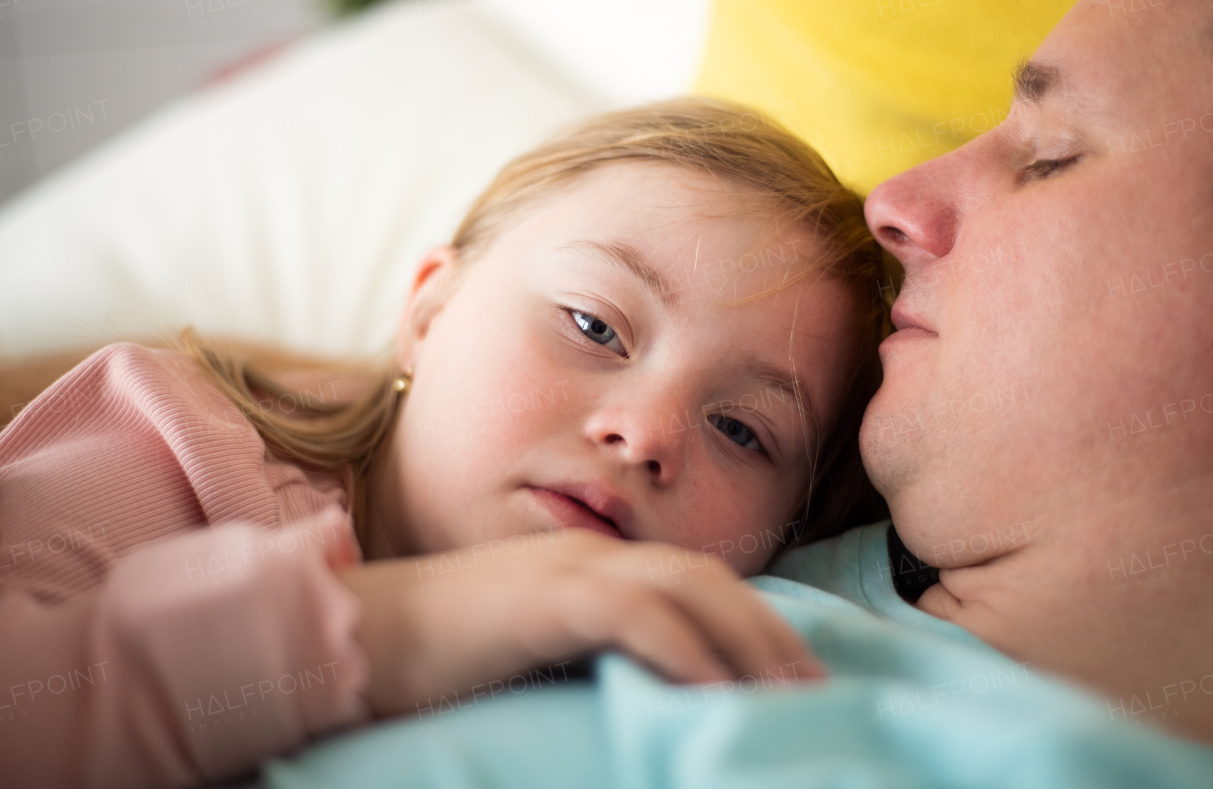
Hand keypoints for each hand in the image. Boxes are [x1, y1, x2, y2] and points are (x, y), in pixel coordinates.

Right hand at [337, 528, 825, 716]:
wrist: (350, 636)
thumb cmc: (436, 658)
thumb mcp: (531, 656)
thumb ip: (587, 661)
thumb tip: (645, 702)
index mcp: (591, 569)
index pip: (695, 581)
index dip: (753, 622)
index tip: (792, 677)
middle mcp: (590, 557)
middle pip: (709, 577)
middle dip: (770, 631)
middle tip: (815, 691)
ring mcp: (566, 570)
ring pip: (687, 585)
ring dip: (746, 638)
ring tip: (788, 695)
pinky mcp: (541, 598)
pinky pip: (631, 614)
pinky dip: (682, 649)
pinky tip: (713, 691)